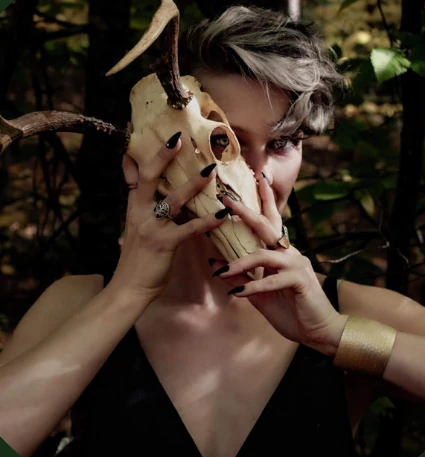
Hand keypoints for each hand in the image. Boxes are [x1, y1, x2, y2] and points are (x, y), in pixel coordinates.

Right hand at [109, 132, 229, 301]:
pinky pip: (188, 229)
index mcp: (134, 206)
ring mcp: (150, 227)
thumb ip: (144, 206)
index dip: (135, 152)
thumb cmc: (139, 257)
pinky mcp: (163, 244)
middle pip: (149, 177)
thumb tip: (153, 192)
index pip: (133, 174)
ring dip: (193, 184)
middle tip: (179, 137)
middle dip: (163, 156)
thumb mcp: (136, 227)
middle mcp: (140, 212)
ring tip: (211, 171)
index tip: (136, 127)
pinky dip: (206, 221)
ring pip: (173, 200)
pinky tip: (222, 215)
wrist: (129, 287)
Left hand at [210, 177, 347, 355]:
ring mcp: (297, 265)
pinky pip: (272, 280)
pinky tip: (238, 293)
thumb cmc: (291, 311)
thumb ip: (241, 277)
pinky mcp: (300, 281)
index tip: (252, 180)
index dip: (261, 201)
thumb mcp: (260, 294)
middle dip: (247, 211)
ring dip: (240, 262)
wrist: (319, 332)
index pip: (270, 223)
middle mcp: (290, 253)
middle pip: (267, 226)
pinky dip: (254, 286)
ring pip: (264, 255)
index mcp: (282, 254)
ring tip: (221, 271)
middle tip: (227, 199)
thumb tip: (216, 262)